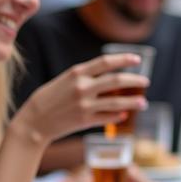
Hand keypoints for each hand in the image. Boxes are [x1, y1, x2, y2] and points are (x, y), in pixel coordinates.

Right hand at [14, 53, 148, 142]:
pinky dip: (118, 116)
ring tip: (143, 102)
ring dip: (133, 102)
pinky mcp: (85, 121)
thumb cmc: (48, 98)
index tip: (137, 60)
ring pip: (117, 102)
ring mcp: (85, 105)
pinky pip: (108, 118)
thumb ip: (84, 78)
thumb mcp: (64, 81)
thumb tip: (108, 79)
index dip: (124, 59)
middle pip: (116, 81)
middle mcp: (82, 87)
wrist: (34, 121)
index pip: (106, 62)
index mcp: (76, 73)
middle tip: (146, 82)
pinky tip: (125, 114)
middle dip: (135, 80)